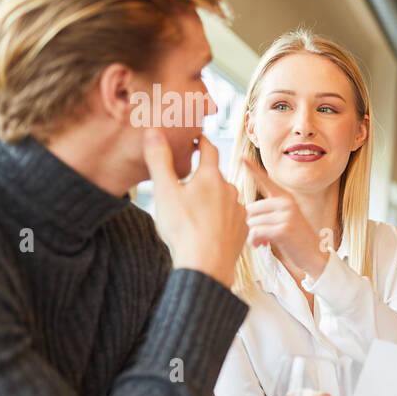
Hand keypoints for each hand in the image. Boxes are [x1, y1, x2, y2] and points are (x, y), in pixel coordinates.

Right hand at [143, 131, 246, 286]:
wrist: (206, 264)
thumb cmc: (183, 228)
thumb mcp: (164, 191)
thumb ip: (159, 160)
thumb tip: (153, 131)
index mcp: (211, 177)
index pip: (208, 149)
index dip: (201, 141)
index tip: (195, 138)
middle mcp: (230, 189)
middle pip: (214, 175)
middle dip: (201, 175)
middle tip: (185, 181)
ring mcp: (239, 210)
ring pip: (223, 197)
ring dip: (211, 198)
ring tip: (194, 209)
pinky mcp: (242, 228)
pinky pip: (230, 216)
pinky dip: (219, 217)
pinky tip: (207, 226)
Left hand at [242, 159, 330, 279]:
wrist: (314, 256)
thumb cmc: (295, 240)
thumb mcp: (284, 220)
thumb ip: (267, 212)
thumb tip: (243, 213)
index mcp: (285, 198)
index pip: (266, 181)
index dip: (252, 169)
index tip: (241, 157)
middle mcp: (286, 202)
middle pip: (249, 209)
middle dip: (249, 225)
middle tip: (258, 237)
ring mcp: (286, 214)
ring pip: (251, 222)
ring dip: (252, 236)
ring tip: (261, 242)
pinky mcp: (283, 228)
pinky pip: (256, 232)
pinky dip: (254, 241)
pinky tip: (261, 245)